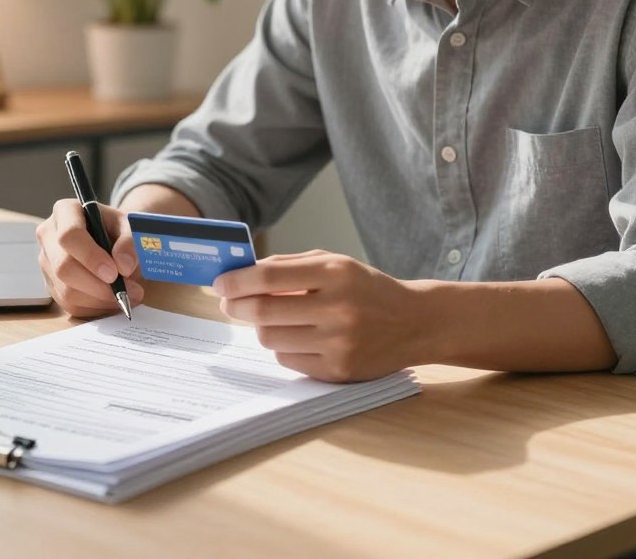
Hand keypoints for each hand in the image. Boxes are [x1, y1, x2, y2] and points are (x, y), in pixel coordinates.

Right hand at [37, 199, 145, 318]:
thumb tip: (123, 266)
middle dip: (97, 285)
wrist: (112, 239)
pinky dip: (94, 307)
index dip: (90, 257)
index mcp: (65, 211)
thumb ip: (129, 242)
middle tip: (126, 291)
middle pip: (64, 267)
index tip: (114, 273)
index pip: (69, 236)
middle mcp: (48, 235)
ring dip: (99, 299)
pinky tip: (112, 300)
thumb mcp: (129, 226)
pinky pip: (69, 304)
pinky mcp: (50, 284)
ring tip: (127, 296)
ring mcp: (46, 261)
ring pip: (66, 291)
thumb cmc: (117, 229)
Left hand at [213, 250, 421, 381]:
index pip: (269, 276)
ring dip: (261, 327)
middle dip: (237, 306)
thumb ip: (288, 266)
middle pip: (264, 312)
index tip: (220, 282)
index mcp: (335, 273)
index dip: (237, 280)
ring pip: (272, 339)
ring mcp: (340, 343)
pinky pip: (289, 361)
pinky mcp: (340, 371)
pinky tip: (297, 336)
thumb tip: (240, 274)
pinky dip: (284, 347)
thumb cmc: (365, 287)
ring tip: (269, 318)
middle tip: (227, 302)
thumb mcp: (334, 263)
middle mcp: (338, 308)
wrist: (415, 322)